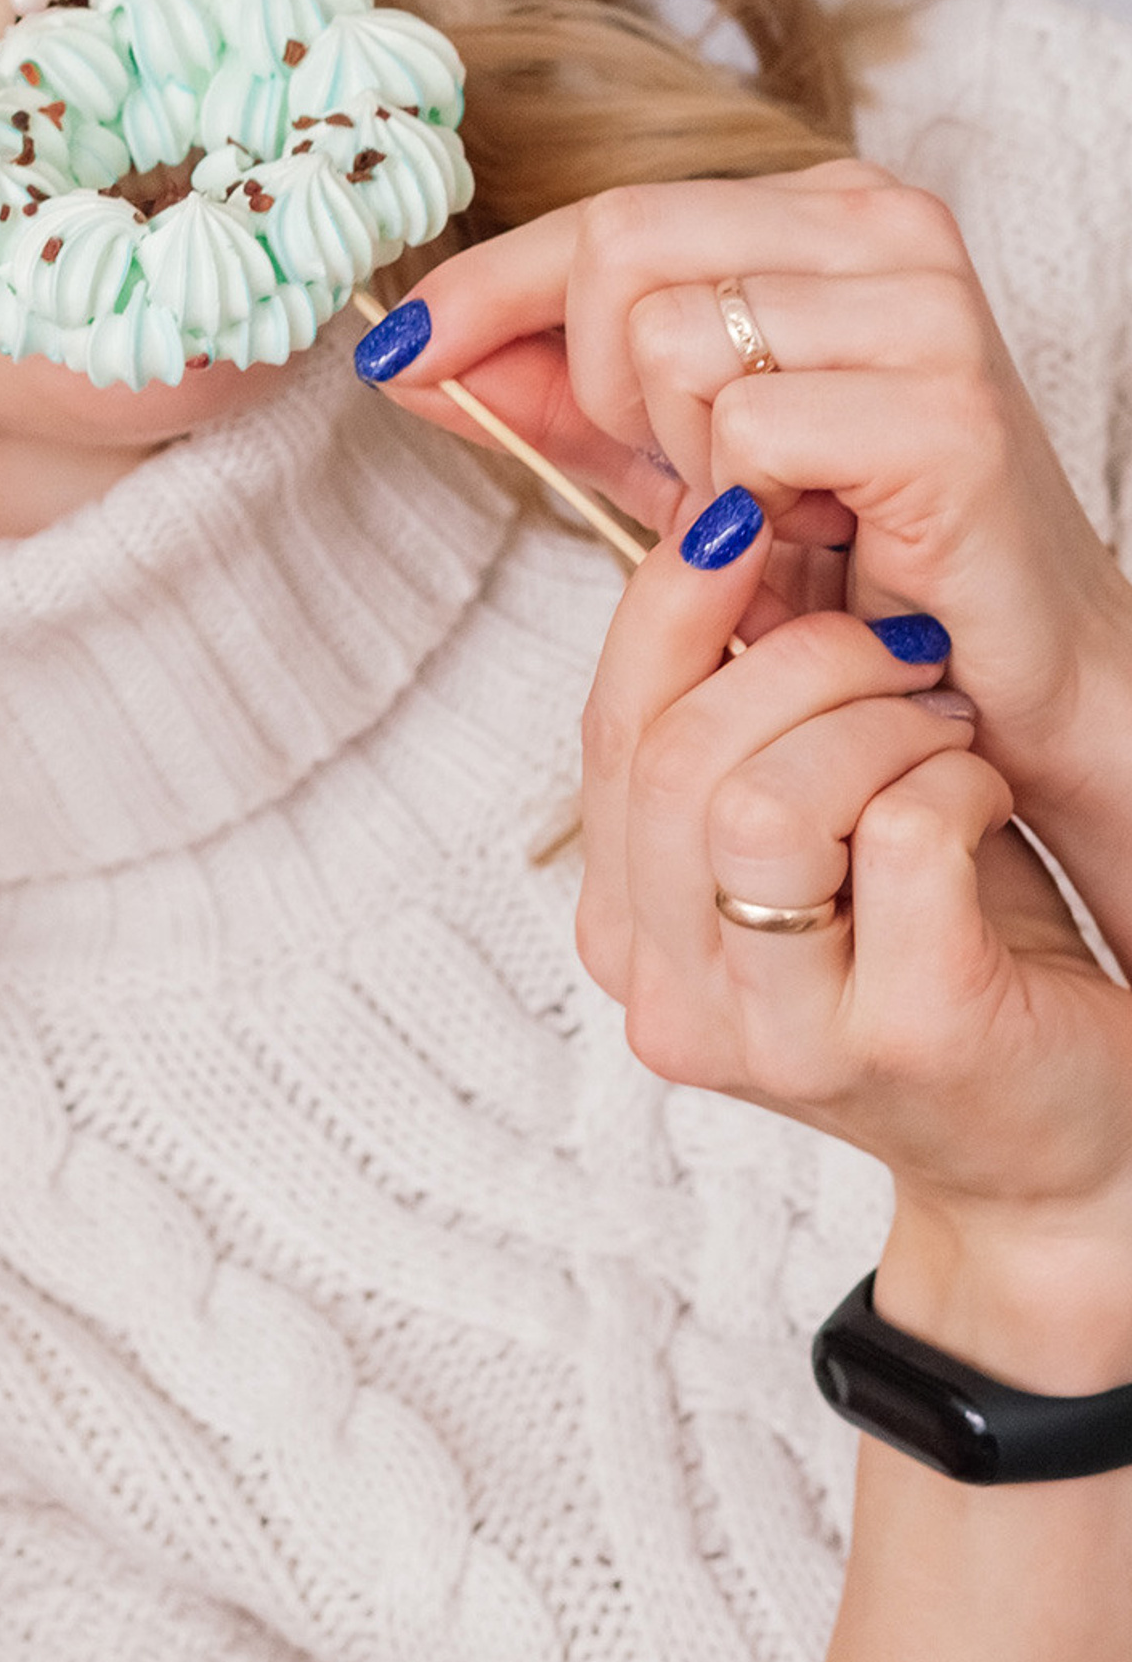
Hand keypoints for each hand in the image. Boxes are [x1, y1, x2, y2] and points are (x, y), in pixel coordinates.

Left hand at [368, 165, 1131, 920]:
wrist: (1000, 674)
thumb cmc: (840, 550)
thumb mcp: (659, 452)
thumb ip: (541, 391)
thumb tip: (402, 350)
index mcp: (821, 209)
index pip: (604, 215)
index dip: (480, 286)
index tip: (391, 351)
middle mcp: (883, 223)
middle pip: (618, 248)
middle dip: (595, 384)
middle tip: (681, 474)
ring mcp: (924, 304)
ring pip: (669, 341)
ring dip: (680, 457)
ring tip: (765, 507)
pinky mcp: (943, 405)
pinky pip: (743, 428)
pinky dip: (743, 504)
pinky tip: (813, 534)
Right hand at [583, 488, 1131, 1389]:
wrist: (1056, 1143)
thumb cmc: (934, 949)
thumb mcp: (800, 825)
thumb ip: (725, 722)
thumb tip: (705, 525)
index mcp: (623, 926)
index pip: (605, 729)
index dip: (669, 606)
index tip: (741, 519)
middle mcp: (671, 992)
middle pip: (676, 757)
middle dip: (802, 661)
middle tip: (898, 653)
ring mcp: (779, 1032)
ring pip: (764, 801)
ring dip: (877, 725)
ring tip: (941, 731)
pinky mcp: (904, 1040)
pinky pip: (899, 841)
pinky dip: (955, 783)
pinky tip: (981, 798)